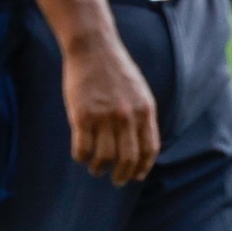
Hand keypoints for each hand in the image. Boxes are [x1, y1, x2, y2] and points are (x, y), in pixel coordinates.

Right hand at [62, 30, 156, 184]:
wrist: (94, 49)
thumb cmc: (116, 71)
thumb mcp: (139, 92)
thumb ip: (141, 116)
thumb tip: (141, 145)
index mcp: (145, 111)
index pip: (150, 149)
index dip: (143, 167)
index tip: (137, 176)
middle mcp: (127, 116)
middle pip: (128, 158)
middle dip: (122, 175)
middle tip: (116, 180)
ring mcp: (104, 117)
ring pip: (104, 157)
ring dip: (99, 168)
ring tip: (96, 169)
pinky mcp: (81, 116)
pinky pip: (82, 148)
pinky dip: (81, 157)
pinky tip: (81, 156)